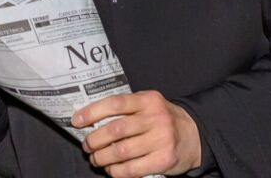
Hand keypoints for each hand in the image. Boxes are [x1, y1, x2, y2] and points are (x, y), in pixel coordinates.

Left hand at [73, 90, 201, 176]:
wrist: (194, 135)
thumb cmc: (163, 119)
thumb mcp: (148, 104)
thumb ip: (127, 107)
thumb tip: (91, 118)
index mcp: (148, 100)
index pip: (115, 103)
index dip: (92, 112)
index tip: (76, 121)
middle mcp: (155, 118)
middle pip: (115, 129)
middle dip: (94, 139)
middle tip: (87, 145)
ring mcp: (161, 139)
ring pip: (121, 151)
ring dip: (102, 158)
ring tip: (96, 159)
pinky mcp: (163, 160)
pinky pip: (132, 169)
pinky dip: (116, 171)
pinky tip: (111, 169)